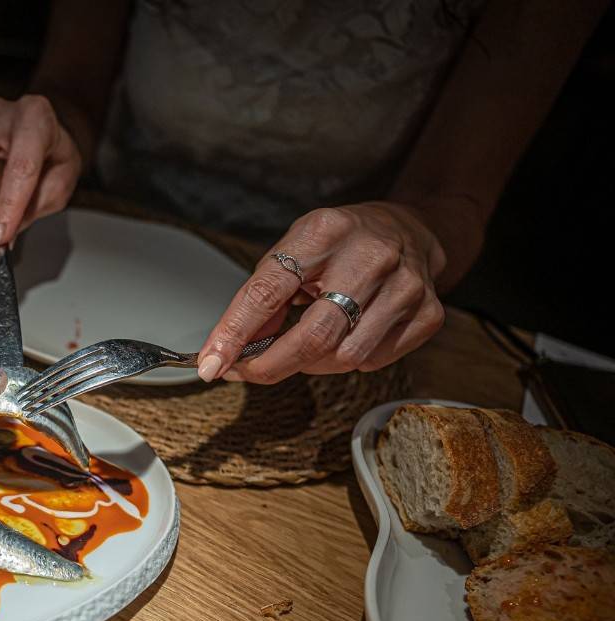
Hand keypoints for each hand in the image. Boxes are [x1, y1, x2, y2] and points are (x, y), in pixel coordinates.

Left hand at [196, 202, 449, 383]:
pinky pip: (372, 361)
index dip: (234, 333)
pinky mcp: (428, 313)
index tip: (211, 364)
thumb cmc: (340, 244)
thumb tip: (228, 352)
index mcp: (323, 232)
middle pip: (312, 337)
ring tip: (306, 342)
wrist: (412, 229)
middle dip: (271, 366)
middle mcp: (370, 256)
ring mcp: (405, 286)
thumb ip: (261, 299)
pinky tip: (347, 334)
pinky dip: (348, 359)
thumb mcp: (293, 252)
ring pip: (342, 357)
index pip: (268, 291)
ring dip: (311, 363)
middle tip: (248, 371)